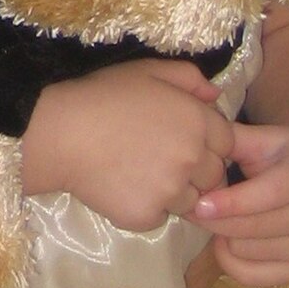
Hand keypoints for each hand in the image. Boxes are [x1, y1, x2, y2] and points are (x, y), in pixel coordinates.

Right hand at [25, 57, 232, 230]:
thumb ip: (188, 77)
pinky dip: (147, 205)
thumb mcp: (145, 71)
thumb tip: (216, 96)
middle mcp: (193, 158)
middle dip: (195, 169)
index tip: (180, 137)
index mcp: (197, 121)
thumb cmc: (101, 95)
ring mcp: (172, 191)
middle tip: (158, 156)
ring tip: (139, 171)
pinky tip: (122, 185)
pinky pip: (161, 216)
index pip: (228, 142)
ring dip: (174, 191)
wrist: (59, 132)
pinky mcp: (149, 216)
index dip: (207, 141)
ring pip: (191, 200)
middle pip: (215, 176)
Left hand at [191, 121, 288, 284]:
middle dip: (214, 219)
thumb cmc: (288, 156)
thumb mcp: (266, 140)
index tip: (199, 204)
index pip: (268, 195)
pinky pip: (254, 276)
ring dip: (221, 235)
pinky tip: (226, 240)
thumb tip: (196, 142)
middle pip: (253, 228)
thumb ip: (233, 139)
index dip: (231, 203)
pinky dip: (230, 261)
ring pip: (247, 251)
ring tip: (215, 216)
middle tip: (189, 205)